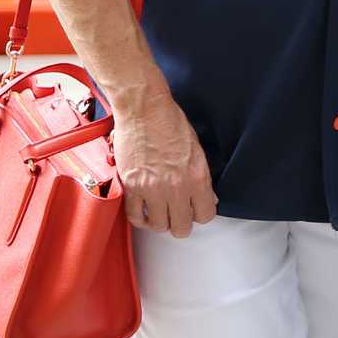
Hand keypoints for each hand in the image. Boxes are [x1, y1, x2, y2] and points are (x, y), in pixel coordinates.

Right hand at [112, 89, 216, 236]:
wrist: (144, 110)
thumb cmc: (171, 123)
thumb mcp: (197, 150)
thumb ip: (202, 177)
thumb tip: (207, 198)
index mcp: (197, 177)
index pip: (206, 215)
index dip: (202, 214)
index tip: (197, 210)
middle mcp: (176, 187)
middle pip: (182, 227)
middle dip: (182, 224)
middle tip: (179, 215)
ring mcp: (152, 189)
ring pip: (159, 226)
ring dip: (161, 222)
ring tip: (161, 213)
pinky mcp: (131, 186)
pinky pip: (135, 216)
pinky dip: (140, 218)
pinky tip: (144, 212)